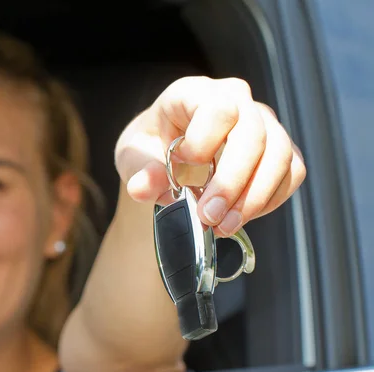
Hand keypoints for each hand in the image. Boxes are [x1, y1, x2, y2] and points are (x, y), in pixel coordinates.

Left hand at [115, 76, 306, 236]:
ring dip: (253, 197)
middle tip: (208, 216)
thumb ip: (139, 171)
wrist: (165, 161)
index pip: (218, 108)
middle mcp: (235, 101)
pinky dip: (268, 200)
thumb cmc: (149, 150)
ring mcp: (262, 123)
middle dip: (231, 182)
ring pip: (279, 154)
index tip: (182, 168)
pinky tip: (240, 216)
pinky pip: (291, 173)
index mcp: (194, 93)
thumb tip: (142, 188)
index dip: (204, 142)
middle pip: (254, 133)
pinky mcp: (279, 150)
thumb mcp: (132, 158)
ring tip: (223, 225)